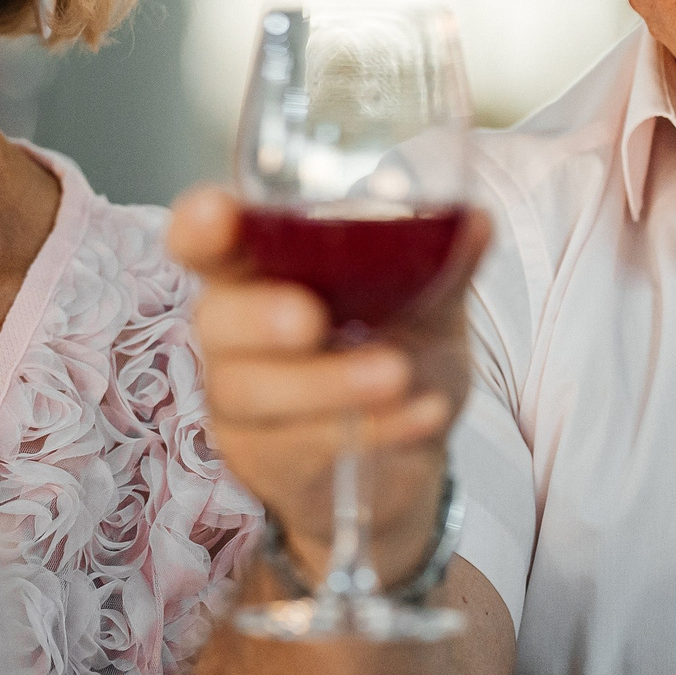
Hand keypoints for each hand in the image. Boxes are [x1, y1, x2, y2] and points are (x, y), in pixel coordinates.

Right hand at [169, 186, 488, 586]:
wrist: (410, 449)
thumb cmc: (399, 347)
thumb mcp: (428, 300)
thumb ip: (441, 261)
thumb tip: (475, 219)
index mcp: (261, 264)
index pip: (205, 236)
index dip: (200, 224)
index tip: (219, 216)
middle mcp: (234, 326)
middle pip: (217, 317)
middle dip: (259, 316)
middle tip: (312, 319)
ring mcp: (242, 397)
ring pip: (255, 390)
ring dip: (327, 383)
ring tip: (397, 374)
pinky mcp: (265, 458)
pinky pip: (304, 444)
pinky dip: (372, 427)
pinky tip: (425, 412)